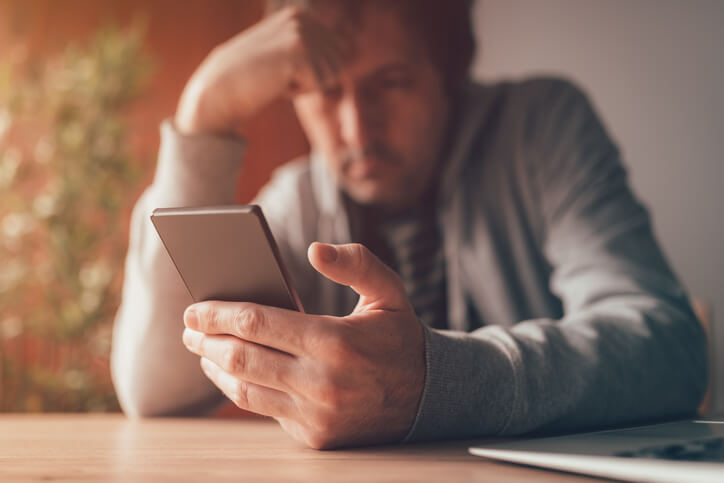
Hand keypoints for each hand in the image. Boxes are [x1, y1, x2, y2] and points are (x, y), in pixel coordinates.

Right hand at [175, 6, 349, 133]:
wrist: (221, 87)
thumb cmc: (253, 76)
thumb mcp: (285, 53)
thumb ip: (313, 47)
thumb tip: (349, 48)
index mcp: (302, 15)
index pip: (337, 54)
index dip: (313, 72)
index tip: (283, 68)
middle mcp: (303, 19)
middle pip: (336, 65)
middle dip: (313, 79)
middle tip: (279, 75)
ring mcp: (301, 33)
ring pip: (330, 76)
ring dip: (306, 85)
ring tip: (276, 77)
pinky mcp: (298, 53)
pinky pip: (317, 86)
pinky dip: (298, 92)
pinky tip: (274, 83)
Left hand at [182, 242, 424, 448]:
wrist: (430, 397)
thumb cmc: (400, 337)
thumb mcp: (389, 291)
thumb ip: (356, 263)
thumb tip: (314, 249)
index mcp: (335, 341)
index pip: (257, 323)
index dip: (218, 314)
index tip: (194, 308)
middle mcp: (321, 382)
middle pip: (241, 357)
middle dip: (205, 340)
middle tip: (189, 329)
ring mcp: (316, 414)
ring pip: (245, 389)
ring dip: (215, 367)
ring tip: (201, 351)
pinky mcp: (314, 436)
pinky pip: (263, 410)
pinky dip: (240, 389)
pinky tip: (231, 374)